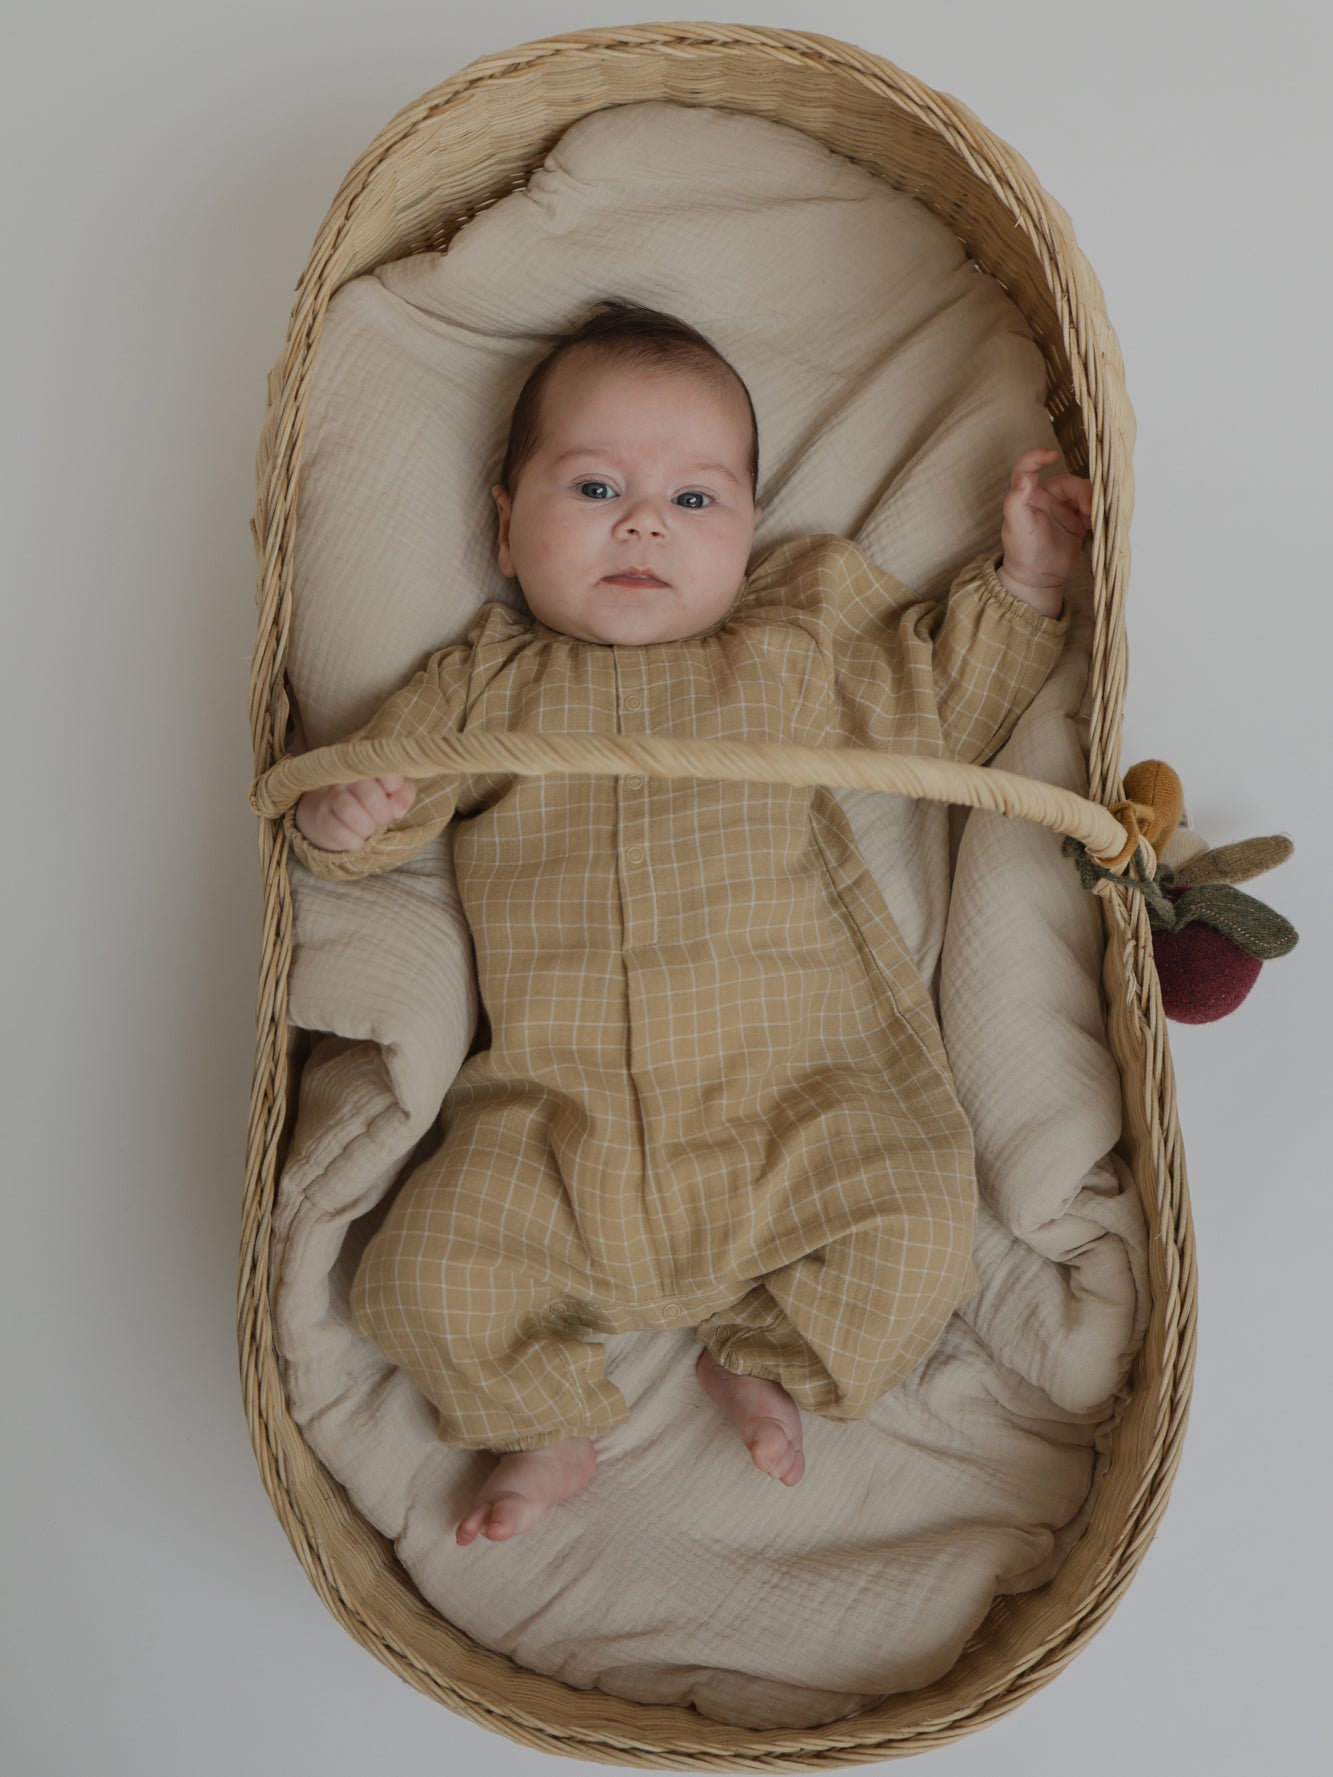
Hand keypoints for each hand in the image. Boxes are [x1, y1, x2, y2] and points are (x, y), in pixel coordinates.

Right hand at [293, 775, 416, 850]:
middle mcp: (348, 777)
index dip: (393, 783)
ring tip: (370, 830)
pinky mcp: (323, 816)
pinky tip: (358, 840)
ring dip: (366, 827)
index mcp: (370, 767)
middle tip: (384, 820)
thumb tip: (396, 808)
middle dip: (383, 814)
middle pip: (369, 793)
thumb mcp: (397, 793)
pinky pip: (336, 829)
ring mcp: (332, 796)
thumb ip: (403, 793)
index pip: (383, 768)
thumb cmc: (378, 802)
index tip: (393, 792)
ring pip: (348, 809)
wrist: (345, 817)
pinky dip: (352, 840)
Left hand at [998, 447, 1091, 609]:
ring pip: (1084, 493)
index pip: (1029, 469)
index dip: (1038, 457)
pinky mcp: (1078, 521)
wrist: (1037, 580)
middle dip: (1082, 492)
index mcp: (1028, 496)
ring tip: (1093, 519)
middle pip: (1069, 483)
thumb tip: (1024, 478)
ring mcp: (1064, 509)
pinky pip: (1093, 508)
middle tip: (1088, 510)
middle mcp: (1047, 499)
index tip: (1053, 454)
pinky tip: (1098, 523)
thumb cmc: (1022, 552)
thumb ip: (1016, 501)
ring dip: (1092, 501)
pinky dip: (1098, 512)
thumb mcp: (1015, 527)